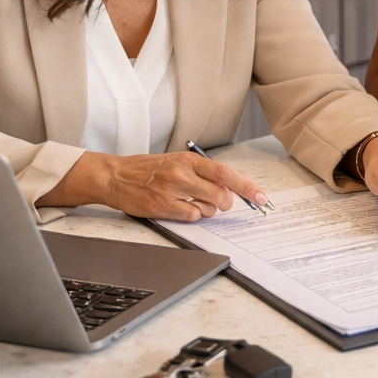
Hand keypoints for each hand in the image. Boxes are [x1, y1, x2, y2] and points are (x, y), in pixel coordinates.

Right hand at [40, 150, 270, 221]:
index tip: (261, 197)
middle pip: (221, 194)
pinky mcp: (162, 206)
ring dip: (206, 210)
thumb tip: (232, 187)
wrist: (117, 175)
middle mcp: (182, 173)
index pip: (226, 173)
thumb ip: (204, 173)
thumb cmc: (150, 170)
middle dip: (225, 203)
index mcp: (190, 159)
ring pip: (208, 208)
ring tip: (190, 202)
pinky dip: (191, 216)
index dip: (246, 186)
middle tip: (217, 203)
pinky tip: (179, 208)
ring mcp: (172, 190)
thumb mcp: (179, 162)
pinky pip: (191, 217)